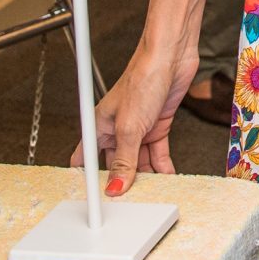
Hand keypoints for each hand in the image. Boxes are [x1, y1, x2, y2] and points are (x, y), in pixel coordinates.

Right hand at [74, 39, 192, 191]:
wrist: (171, 56)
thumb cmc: (143, 78)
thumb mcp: (130, 128)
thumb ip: (123, 160)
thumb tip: (115, 187)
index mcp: (99, 126)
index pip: (86, 159)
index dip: (87, 179)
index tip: (93, 201)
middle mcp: (117, 129)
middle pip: (115, 163)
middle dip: (122, 182)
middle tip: (129, 203)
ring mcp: (138, 127)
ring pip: (138, 161)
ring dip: (145, 177)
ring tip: (151, 194)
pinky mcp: (157, 125)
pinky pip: (157, 153)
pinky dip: (161, 166)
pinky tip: (166, 177)